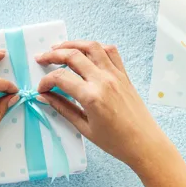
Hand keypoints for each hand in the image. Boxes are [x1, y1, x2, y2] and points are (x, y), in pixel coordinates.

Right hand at [35, 41, 185, 186]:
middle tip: (41, 58)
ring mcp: (115, 74)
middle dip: (53, 55)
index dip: (46, 81)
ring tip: (59, 48)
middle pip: (73, 55)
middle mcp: (103, 80)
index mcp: (92, 96)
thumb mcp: (84, 128)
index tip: (41, 89)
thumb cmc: (114, 141)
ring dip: (73, 44)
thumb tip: (44, 97)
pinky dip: (95, 47)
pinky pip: (110, 52)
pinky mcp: (124, 74)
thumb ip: (62, 108)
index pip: (61, 78)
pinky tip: (86, 52)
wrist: (144, 142)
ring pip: (92, 47)